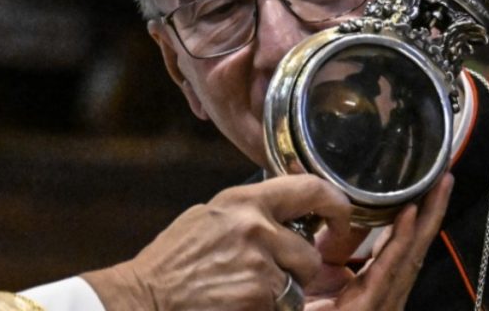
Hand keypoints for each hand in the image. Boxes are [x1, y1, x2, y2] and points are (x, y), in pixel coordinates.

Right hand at [82, 174, 353, 310]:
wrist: (145, 297)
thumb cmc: (172, 264)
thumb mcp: (208, 220)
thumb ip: (248, 214)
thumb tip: (285, 216)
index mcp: (240, 200)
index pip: (310, 189)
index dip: (336, 206)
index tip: (342, 221)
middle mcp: (254, 225)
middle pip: (308, 250)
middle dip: (300, 269)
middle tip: (273, 277)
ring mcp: (259, 262)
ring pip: (299, 281)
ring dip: (284, 292)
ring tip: (245, 291)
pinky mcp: (261, 294)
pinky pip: (285, 304)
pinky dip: (269, 308)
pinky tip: (239, 303)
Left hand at [304, 173, 453, 310]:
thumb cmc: (299, 303)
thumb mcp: (320, 263)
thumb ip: (336, 239)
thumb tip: (340, 198)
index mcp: (372, 284)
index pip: (400, 245)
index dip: (416, 215)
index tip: (426, 185)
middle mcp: (383, 293)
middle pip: (413, 248)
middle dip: (431, 213)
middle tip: (443, 178)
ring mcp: (380, 303)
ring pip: (408, 256)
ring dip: (425, 221)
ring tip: (437, 189)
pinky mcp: (368, 308)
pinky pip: (387, 272)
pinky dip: (400, 242)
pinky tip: (409, 216)